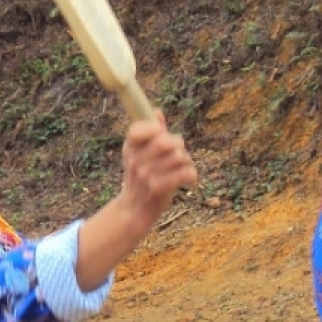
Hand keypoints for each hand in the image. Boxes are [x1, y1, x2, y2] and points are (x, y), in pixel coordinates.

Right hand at [117, 113, 198, 231]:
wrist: (135, 209)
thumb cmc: (141, 178)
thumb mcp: (139, 154)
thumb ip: (150, 133)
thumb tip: (157, 112)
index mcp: (130, 147)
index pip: (138, 129)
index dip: (154, 128)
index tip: (162, 133)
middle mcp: (135, 160)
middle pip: (165, 141)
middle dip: (178, 144)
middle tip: (178, 152)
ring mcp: (146, 175)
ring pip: (178, 156)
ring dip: (186, 160)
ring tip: (182, 167)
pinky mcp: (159, 188)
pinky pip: (185, 172)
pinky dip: (191, 174)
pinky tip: (188, 177)